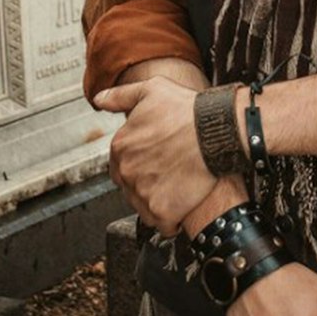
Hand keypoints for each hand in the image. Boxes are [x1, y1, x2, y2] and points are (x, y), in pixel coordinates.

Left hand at [95, 76, 213, 234]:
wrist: (216, 130)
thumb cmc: (188, 110)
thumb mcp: (151, 90)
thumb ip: (120, 96)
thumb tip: (99, 99)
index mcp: (120, 146)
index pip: (121, 164)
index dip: (142, 162)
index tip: (158, 158)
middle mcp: (126, 172)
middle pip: (131, 187)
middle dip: (148, 182)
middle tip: (171, 172)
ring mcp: (143, 193)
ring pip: (145, 206)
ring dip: (160, 201)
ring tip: (179, 186)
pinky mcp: (162, 211)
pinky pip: (163, 225)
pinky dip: (173, 220)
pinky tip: (184, 204)